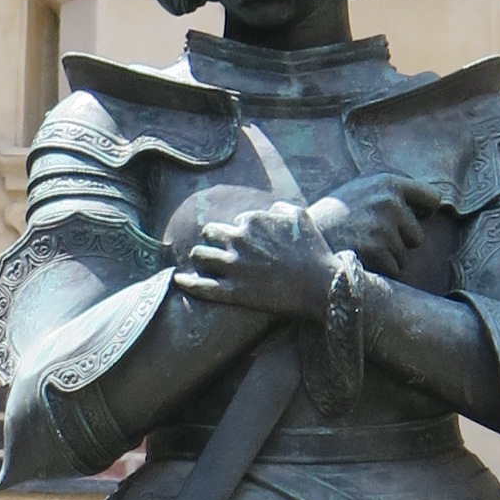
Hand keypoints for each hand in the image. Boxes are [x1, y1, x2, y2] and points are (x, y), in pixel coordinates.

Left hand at [177, 197, 338, 321]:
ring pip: (200, 255)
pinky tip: (178, 280)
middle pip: (210, 232)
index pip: (236, 221)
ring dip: (200, 257)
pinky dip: (188, 283)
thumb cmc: (314, 250)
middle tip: (219, 249)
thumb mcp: (300, 217)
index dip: (242, 231)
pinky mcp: (234, 291)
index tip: (249, 242)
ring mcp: (234, 266)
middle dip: (214, 239)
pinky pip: (203, 286)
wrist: (321, 284)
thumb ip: (279, 208)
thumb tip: (269, 210)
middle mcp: (239, 239)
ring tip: (203, 263)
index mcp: (253, 220)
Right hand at [309, 176, 428, 279]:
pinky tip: (357, 259)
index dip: (424, 213)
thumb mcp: (359, 192)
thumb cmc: (332, 218)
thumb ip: (390, 195)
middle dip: (399, 243)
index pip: (431, 198)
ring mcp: (384, 224)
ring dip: (385, 259)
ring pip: (404, 256)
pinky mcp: (378, 248)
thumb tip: (435, 203)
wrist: (299, 238)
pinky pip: (393, 270)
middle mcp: (390, 200)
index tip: (412, 221)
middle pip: (418, 235)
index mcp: (388, 181)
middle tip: (368, 238)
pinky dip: (378, 271)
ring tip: (358, 248)